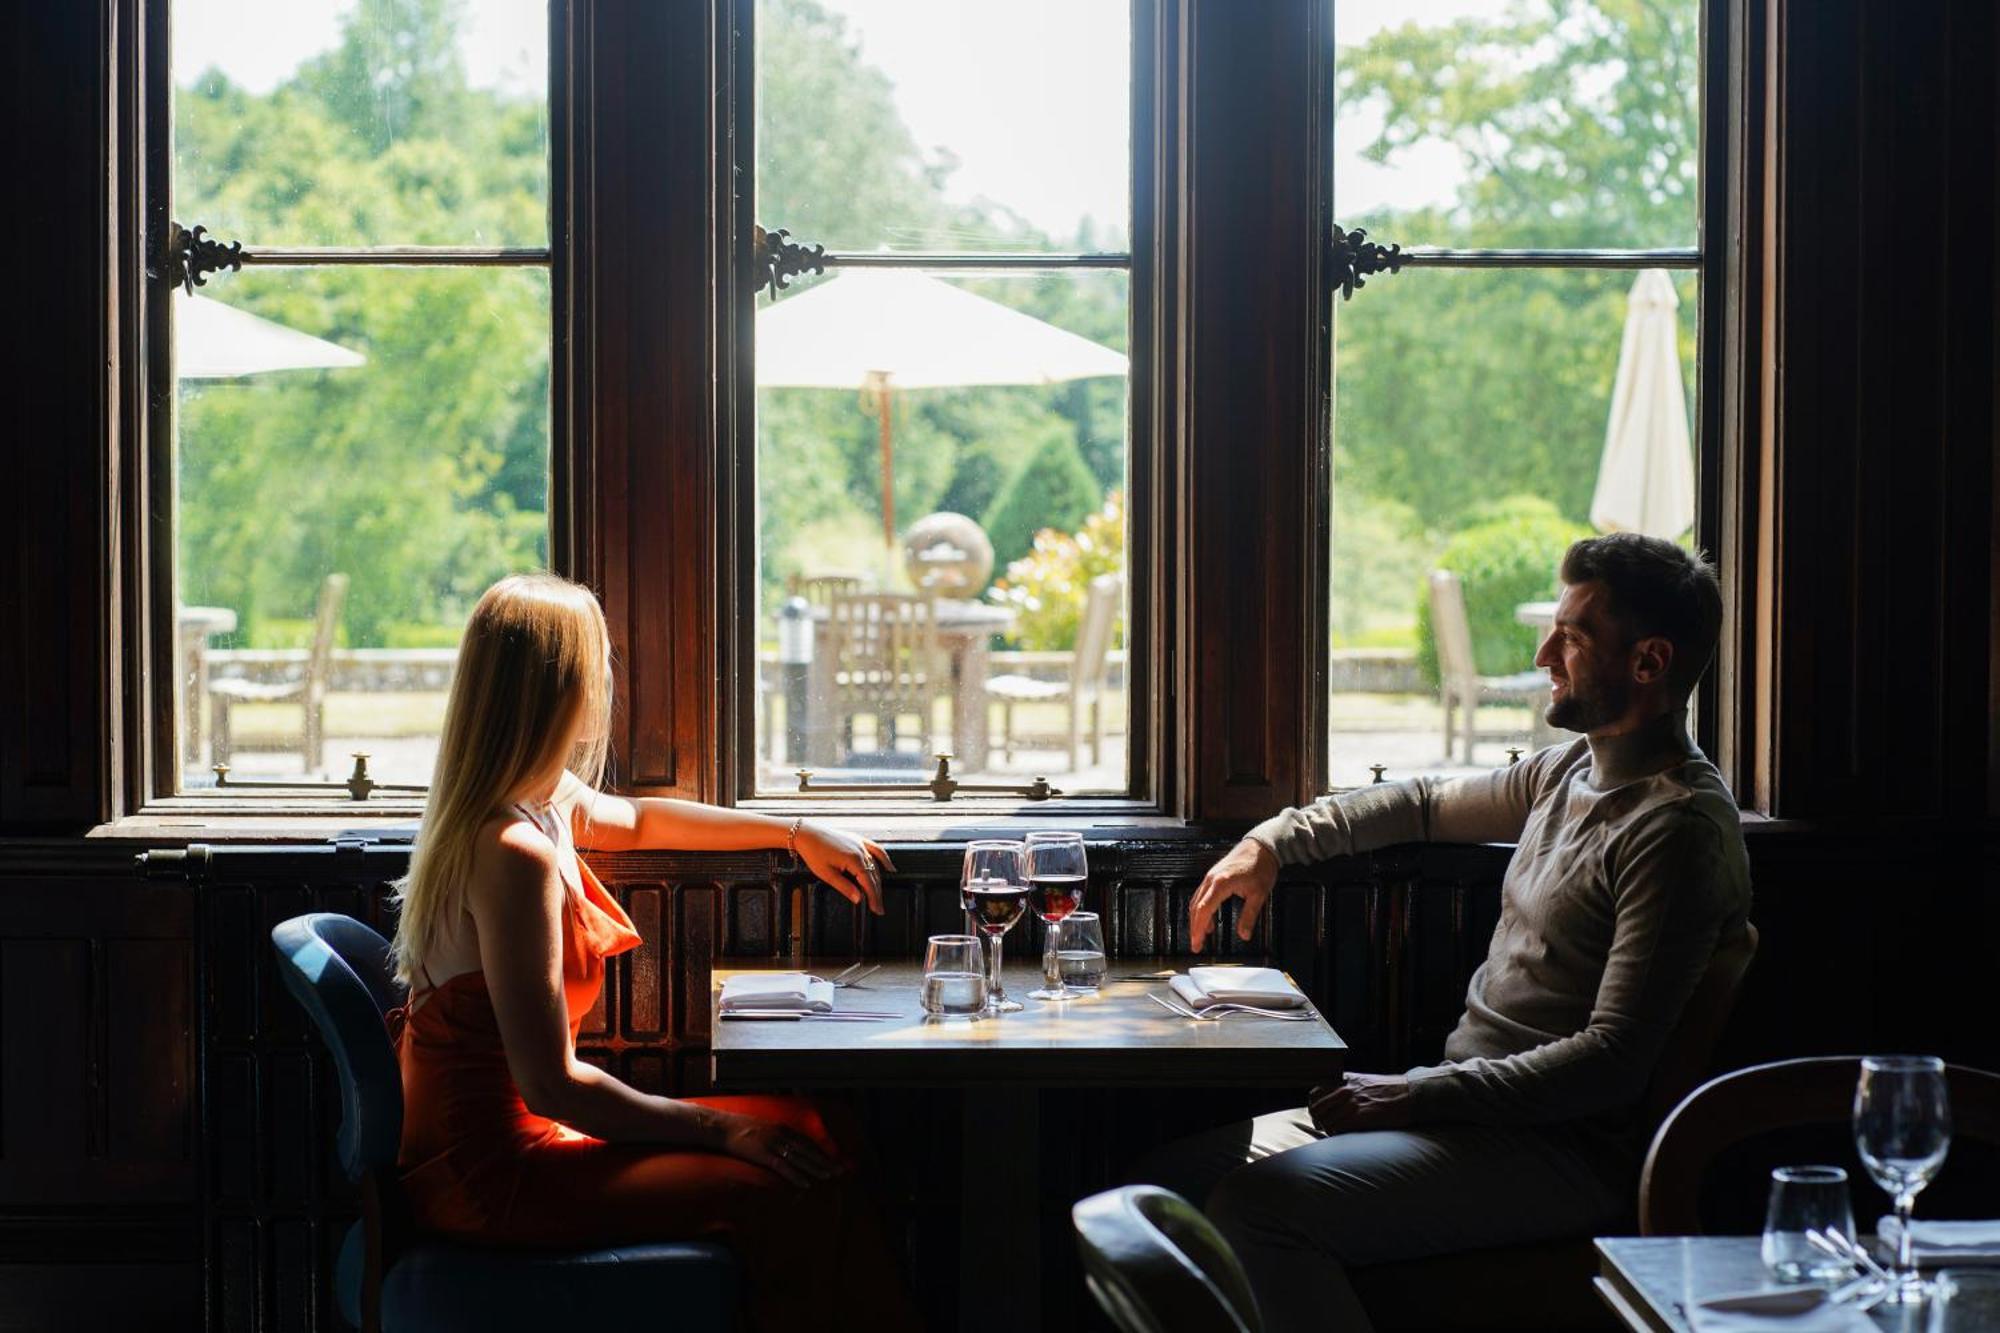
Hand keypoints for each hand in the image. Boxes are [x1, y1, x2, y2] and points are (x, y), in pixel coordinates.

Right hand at [715, 1113, 842, 1187]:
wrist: (721, 1127)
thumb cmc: (739, 1130)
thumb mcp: (762, 1129)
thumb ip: (775, 1137)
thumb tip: (785, 1148)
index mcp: (782, 1128)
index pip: (807, 1142)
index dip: (822, 1152)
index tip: (835, 1160)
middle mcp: (781, 1135)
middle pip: (808, 1150)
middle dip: (825, 1161)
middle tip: (840, 1170)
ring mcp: (773, 1144)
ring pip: (800, 1159)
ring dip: (816, 1169)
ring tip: (829, 1177)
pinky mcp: (763, 1154)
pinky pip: (783, 1167)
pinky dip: (796, 1175)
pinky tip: (806, 1183)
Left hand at [793, 822, 894, 914]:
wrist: (806, 833)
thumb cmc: (814, 852)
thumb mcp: (827, 874)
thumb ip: (845, 887)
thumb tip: (858, 899)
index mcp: (854, 859)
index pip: (869, 882)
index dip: (873, 897)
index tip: (876, 909)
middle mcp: (861, 850)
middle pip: (874, 875)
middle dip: (877, 893)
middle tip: (879, 908)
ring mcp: (861, 844)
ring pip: (875, 865)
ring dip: (879, 880)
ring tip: (880, 894)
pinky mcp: (858, 840)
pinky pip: (876, 849)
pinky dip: (884, 859)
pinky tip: (889, 867)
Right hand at [1187, 838, 1278, 951]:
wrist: (1261, 845)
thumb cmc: (1260, 865)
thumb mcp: (1258, 894)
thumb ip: (1249, 916)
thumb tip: (1244, 934)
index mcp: (1221, 883)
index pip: (1204, 910)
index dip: (1198, 929)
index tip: (1197, 943)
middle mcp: (1212, 879)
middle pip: (1196, 907)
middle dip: (1195, 928)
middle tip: (1197, 945)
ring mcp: (1211, 876)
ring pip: (1197, 901)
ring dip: (1197, 919)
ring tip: (1202, 936)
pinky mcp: (1214, 876)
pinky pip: (1202, 895)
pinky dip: (1202, 909)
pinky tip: (1210, 919)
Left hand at [1307, 1073, 1412, 1134]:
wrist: (1410, 1094)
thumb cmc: (1389, 1090)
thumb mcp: (1363, 1081)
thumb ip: (1345, 1088)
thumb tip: (1330, 1102)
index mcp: (1344, 1079)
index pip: (1315, 1093)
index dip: (1313, 1107)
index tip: (1317, 1115)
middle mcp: (1345, 1089)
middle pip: (1317, 1108)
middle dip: (1318, 1120)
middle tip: (1323, 1128)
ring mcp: (1352, 1101)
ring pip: (1327, 1120)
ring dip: (1329, 1128)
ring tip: (1336, 1132)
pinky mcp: (1361, 1115)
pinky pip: (1339, 1127)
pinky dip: (1338, 1133)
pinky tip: (1344, 1134)